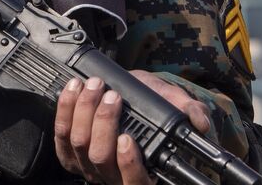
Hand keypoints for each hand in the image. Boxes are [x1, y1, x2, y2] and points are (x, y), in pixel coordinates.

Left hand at [53, 71, 212, 184]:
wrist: (125, 95)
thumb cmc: (150, 105)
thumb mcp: (172, 104)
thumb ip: (189, 110)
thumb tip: (200, 121)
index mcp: (143, 172)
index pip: (135, 181)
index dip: (128, 163)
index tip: (127, 138)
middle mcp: (113, 175)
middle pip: (101, 157)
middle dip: (103, 122)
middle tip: (112, 96)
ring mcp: (87, 166)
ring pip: (79, 144)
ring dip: (84, 111)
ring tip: (95, 86)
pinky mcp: (68, 152)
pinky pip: (61, 135)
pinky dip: (65, 110)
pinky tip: (74, 90)